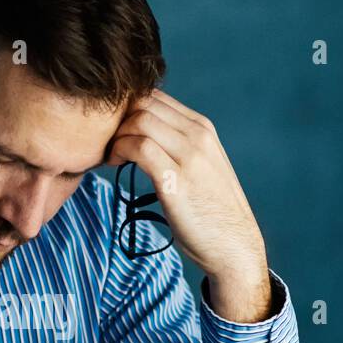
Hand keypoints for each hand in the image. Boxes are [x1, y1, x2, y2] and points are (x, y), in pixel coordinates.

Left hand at [108, 88, 273, 320]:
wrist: (234, 246)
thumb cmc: (211, 212)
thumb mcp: (200, 167)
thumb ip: (178, 146)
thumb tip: (144, 136)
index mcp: (202, 128)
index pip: (155, 96)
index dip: (128, 108)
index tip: (116, 132)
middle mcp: (198, 135)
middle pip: (145, 102)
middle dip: (118, 118)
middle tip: (108, 142)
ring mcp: (190, 156)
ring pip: (141, 120)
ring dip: (116, 135)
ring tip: (112, 156)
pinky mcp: (177, 180)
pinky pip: (140, 148)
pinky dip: (119, 150)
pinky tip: (115, 164)